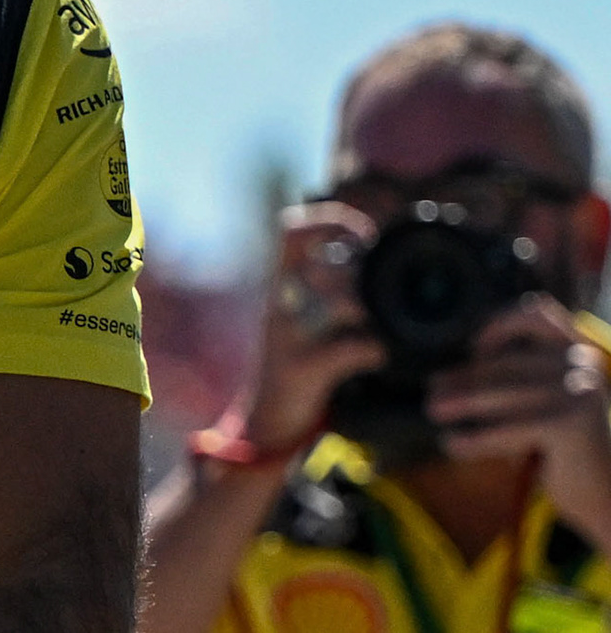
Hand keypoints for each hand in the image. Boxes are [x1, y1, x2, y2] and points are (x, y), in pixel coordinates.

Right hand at [241, 202, 387, 450]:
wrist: (264, 423)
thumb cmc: (297, 366)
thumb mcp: (307, 321)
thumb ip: (333, 291)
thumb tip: (374, 263)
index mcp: (279, 288)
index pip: (291, 231)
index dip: (329, 222)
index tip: (363, 235)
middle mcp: (277, 306)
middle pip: (319, 263)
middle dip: (357, 268)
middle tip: (380, 282)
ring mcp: (286, 338)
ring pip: (336, 303)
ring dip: (368, 307)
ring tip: (379, 322)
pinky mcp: (299, 371)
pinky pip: (346, 350)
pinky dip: (373, 350)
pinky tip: (379, 355)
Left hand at [429, 293, 610, 539]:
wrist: (606, 494)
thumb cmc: (565, 448)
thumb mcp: (543, 403)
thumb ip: (512, 379)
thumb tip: (440, 380)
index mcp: (578, 350)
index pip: (537, 313)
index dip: (500, 324)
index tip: (473, 348)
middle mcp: (582, 364)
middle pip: (508, 363)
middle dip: (465, 379)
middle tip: (432, 394)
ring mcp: (579, 392)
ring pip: (503, 392)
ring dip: (461, 402)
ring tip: (434, 411)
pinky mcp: (570, 424)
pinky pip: (508, 428)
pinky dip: (476, 437)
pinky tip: (452, 444)